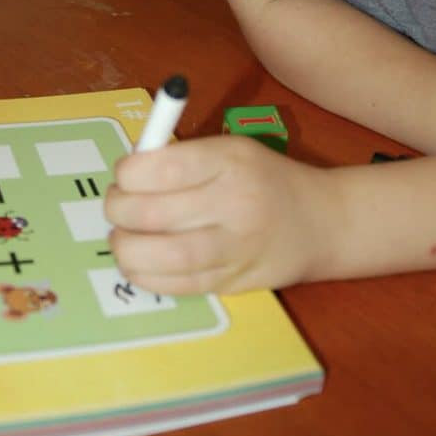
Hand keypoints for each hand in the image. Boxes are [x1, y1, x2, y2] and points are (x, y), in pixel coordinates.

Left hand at [104, 135, 329, 294]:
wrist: (320, 221)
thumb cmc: (264, 178)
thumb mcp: (230, 150)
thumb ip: (181, 158)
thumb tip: (127, 172)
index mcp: (230, 160)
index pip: (162, 168)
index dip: (128, 172)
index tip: (124, 174)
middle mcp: (234, 203)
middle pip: (154, 212)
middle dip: (118, 209)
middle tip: (115, 205)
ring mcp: (235, 248)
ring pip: (164, 255)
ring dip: (126, 248)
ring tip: (121, 238)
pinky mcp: (233, 282)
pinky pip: (178, 285)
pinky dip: (146, 276)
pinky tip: (138, 263)